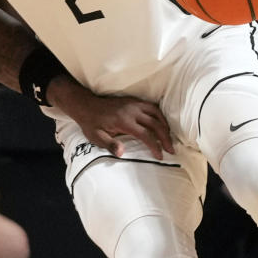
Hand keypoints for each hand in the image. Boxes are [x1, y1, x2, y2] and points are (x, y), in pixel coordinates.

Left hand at [48, 76, 173, 159]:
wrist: (85, 105)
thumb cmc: (91, 124)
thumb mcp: (96, 137)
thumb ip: (110, 145)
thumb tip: (122, 153)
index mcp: (123, 121)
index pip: (145, 135)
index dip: (155, 146)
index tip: (160, 156)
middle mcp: (131, 111)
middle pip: (155, 123)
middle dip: (165, 137)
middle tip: (171, 150)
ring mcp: (133, 103)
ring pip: (156, 112)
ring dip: (165, 125)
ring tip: (169, 137)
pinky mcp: (133, 100)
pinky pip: (151, 106)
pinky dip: (159, 115)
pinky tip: (161, 123)